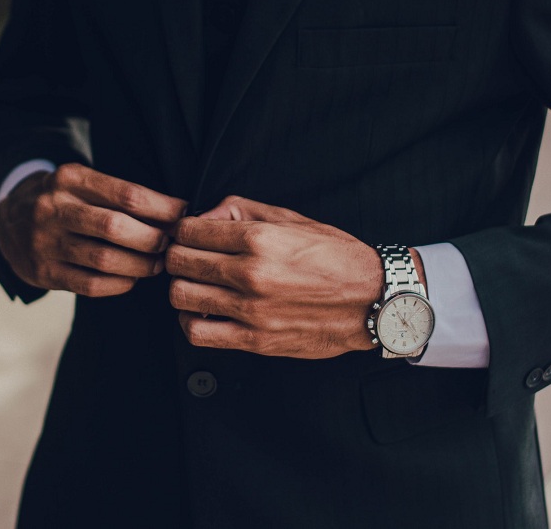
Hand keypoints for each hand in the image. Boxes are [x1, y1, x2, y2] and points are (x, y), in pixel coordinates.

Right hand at [0, 163, 186, 296]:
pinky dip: (119, 284)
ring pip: (104, 259)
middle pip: (115, 227)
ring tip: (157, 263)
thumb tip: (175, 211)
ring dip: (140, 265)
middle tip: (171, 244)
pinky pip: (89, 284)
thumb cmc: (64, 198)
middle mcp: (53, 207)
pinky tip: (132, 278)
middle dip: (152, 238)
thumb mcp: (83, 181)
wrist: (8, 216)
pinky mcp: (42, 272)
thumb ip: (119, 193)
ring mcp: (44, 242)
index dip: (162, 208)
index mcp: (71, 178)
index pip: (126, 194)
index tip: (184, 214)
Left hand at [166, 196, 383, 358]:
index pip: (190, 230)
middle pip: (178, 262)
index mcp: (259, 238)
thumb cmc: (335, 256)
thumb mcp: (291, 217)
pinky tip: (203, 312)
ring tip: (196, 284)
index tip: (189, 234)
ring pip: (180, 296)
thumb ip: (242, 210)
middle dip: (177, 255)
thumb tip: (205, 216)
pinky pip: (198, 333)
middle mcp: (251, 273)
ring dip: (182, 287)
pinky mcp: (255, 340)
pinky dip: (190, 321)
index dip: (183, 230)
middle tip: (190, 256)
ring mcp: (251, 310)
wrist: (372, 300)